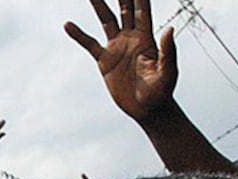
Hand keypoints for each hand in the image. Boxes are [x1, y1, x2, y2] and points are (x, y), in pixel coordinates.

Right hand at [65, 0, 176, 121]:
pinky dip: (79, 34)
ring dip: (99, 5)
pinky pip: (89, 44)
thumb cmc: (162, 91)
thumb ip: (168, 51)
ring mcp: (117, 48)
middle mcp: (132, 38)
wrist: (147, 109)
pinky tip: (68, 24)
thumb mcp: (168, 72)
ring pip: (106, 20)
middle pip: (124, 8)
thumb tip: (169, 29)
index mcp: (147, 37)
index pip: (142, 9)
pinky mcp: (105, 61)